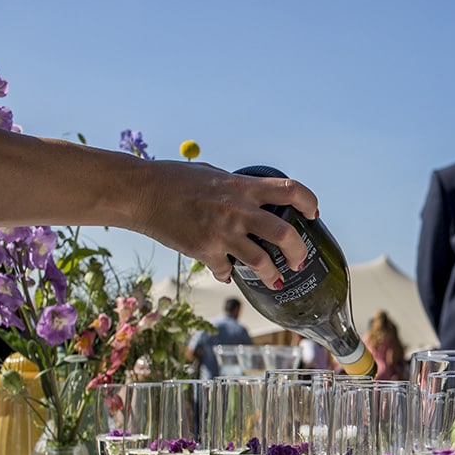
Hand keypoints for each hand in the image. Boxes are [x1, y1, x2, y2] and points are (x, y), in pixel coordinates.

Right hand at [133, 160, 319, 289]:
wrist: (140, 192)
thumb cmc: (174, 180)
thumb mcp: (214, 175)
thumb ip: (236, 188)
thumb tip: (253, 198)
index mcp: (242, 187)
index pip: (290, 190)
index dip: (309, 202)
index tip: (313, 213)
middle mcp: (237, 210)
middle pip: (284, 233)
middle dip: (298, 251)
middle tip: (299, 260)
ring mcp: (221, 232)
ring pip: (260, 261)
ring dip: (271, 274)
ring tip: (275, 280)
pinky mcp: (204, 250)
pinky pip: (225, 269)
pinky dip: (227, 274)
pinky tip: (226, 274)